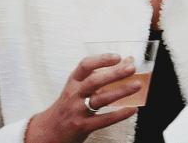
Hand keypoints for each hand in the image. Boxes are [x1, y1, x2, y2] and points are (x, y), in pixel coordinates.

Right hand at [24, 53, 141, 142]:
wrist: (51, 130)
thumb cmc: (69, 105)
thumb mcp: (79, 88)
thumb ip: (101, 75)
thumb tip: (127, 61)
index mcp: (73, 82)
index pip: (85, 66)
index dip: (101, 59)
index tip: (118, 56)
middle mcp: (74, 95)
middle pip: (94, 81)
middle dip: (114, 74)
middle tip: (131, 68)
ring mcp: (77, 111)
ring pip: (100, 99)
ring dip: (120, 91)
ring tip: (137, 85)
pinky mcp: (83, 126)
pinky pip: (104, 119)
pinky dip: (119, 114)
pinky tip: (132, 108)